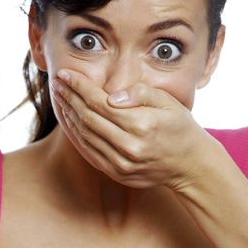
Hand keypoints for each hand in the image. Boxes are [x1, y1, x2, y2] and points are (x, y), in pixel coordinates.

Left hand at [50, 68, 217, 191]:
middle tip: (57, 83)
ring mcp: (121, 164)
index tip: (65, 74)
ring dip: (68, 115)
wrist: (190, 164)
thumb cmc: (179, 127)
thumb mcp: (168, 102)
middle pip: (87, 118)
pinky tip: (70, 121)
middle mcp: (129, 147)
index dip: (79, 86)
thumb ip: (140, 94)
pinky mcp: (117, 174)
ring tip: (60, 98)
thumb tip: (111, 97)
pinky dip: (76, 136)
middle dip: (69, 98)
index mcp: (141, 125)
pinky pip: (89, 153)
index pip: (99, 102)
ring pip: (85, 136)